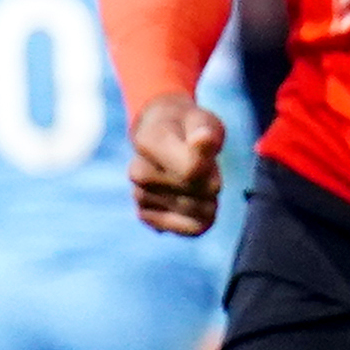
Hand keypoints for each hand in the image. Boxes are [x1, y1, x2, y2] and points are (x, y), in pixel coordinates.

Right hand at [129, 97, 224, 237]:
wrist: (163, 135)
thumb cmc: (189, 127)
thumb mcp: (203, 121)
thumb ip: (206, 131)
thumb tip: (204, 139)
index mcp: (148, 142)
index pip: (192, 172)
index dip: (211, 168)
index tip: (209, 158)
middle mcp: (138, 172)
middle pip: (197, 195)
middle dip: (212, 183)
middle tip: (204, 168)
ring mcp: (139, 195)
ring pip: (197, 214)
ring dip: (208, 199)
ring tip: (196, 180)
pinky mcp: (146, 215)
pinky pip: (190, 229)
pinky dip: (201, 217)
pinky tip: (192, 198)